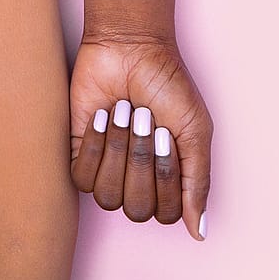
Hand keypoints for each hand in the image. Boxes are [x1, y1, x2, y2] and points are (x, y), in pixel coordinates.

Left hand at [70, 38, 212, 240]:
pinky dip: (96, 146)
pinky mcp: (79, 150)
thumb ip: (197, 183)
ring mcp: (106, 166)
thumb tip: (199, 232)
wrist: (131, 48)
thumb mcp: (194, 131)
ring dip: (119, 151)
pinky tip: (103, 116)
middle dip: (142, 161)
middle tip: (145, 118)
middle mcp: (135, 178)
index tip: (166, 134)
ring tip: (124, 114)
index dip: (165, 178)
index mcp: (165, 178)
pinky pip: (82, 177)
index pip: (163, 214)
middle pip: (136, 209)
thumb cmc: (167, 83)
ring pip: (108, 197)